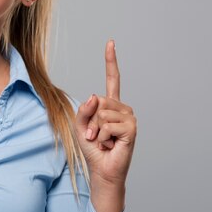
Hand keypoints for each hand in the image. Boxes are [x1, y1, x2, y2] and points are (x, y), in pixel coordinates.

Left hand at [75, 40, 136, 186]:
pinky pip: (108, 125)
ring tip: (102, 141)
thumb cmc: (91, 148)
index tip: (111, 42)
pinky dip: (102, 137)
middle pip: (99, 100)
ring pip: (102, 113)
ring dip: (96, 131)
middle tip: (95, 136)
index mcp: (110, 104)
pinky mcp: (132, 128)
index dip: (111, 61)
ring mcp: (129, 117)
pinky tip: (109, 145)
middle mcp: (122, 108)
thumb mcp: (80, 125)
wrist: (101, 169)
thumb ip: (84, 109)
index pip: (113, 78)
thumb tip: (96, 96)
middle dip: (90, 120)